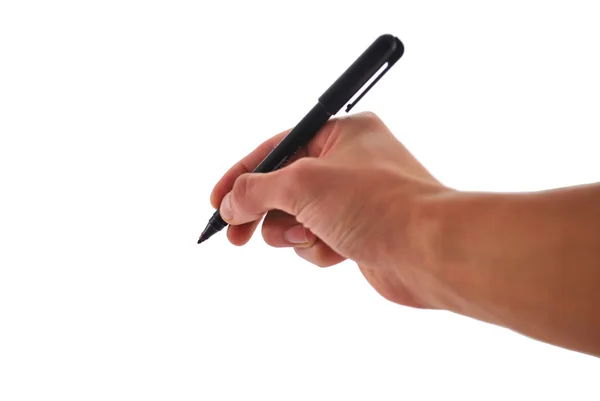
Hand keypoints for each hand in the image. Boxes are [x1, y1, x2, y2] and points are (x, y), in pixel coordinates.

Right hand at [210, 112, 451, 307]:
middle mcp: (348, 161)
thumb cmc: (378, 204)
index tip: (217, 202)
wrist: (431, 251)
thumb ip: (258, 189)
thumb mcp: (303, 185)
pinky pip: (317, 240)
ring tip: (306, 237)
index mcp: (341, 133)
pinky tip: (337, 251)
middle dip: (262, 211)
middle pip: (283, 185)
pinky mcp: (358, 231)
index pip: (276, 148)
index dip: (241, 174)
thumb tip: (232, 201)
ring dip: (293, 232)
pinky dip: (318, 248)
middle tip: (235, 236)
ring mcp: (354, 199)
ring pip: (297, 217)